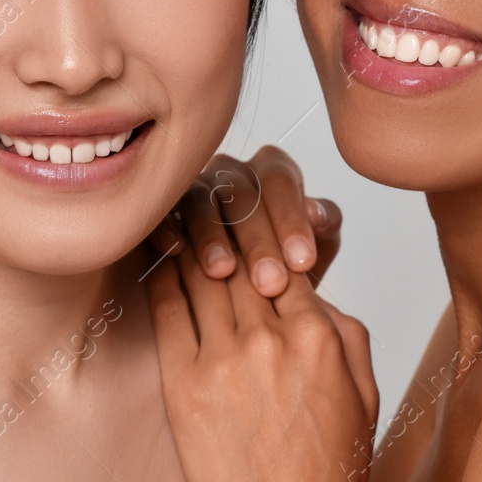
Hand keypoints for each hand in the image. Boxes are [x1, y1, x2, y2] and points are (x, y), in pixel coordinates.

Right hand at [146, 146, 342, 296]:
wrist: (248, 308)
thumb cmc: (283, 274)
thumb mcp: (312, 256)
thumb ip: (322, 233)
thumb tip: (316, 214)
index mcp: (270, 172)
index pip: (279, 182)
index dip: (290, 219)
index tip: (302, 261)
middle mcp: (230, 173)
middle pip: (240, 192)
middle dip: (257, 239)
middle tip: (270, 282)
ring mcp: (192, 189)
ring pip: (199, 200)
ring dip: (211, 235)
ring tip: (223, 272)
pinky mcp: (159, 210)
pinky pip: (160, 213)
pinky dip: (166, 228)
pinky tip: (175, 251)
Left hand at [148, 244, 379, 481]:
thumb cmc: (327, 469)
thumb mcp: (363, 393)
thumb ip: (344, 331)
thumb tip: (313, 289)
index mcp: (318, 337)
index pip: (283, 261)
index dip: (263, 238)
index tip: (246, 224)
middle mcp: (271, 339)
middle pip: (239, 261)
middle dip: (225, 233)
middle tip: (207, 209)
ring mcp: (225, 360)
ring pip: (201, 275)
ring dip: (190, 245)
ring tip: (179, 225)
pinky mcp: (184, 384)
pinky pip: (167, 310)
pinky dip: (161, 277)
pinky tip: (156, 260)